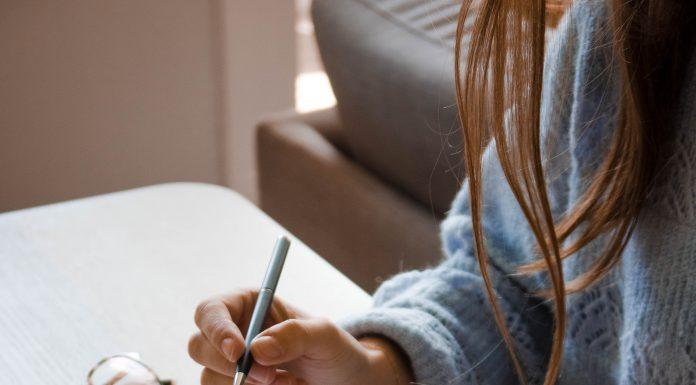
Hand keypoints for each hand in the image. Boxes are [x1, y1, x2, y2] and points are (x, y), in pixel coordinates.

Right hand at [188, 288, 411, 384]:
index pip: (211, 311)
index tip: (237, 351)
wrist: (344, 381)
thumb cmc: (334, 350)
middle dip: (230, 365)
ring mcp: (231, 365)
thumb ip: (295, 334)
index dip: (216, 330)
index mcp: (248, 306)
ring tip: (286, 382)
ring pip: (209, 377)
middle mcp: (233, 334)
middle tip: (268, 375)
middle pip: (199, 346)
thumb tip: (258, 347)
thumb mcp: (324, 335)